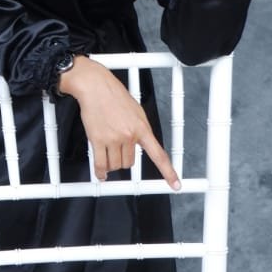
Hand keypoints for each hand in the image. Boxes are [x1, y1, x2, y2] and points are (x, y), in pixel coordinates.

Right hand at [59, 56, 179, 187]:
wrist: (96, 86)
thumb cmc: (115, 96)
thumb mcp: (137, 111)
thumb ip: (140, 129)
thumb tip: (143, 143)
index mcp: (142, 128)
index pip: (159, 155)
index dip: (168, 172)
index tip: (175, 185)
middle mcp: (129, 135)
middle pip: (130, 163)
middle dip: (124, 159)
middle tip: (118, 150)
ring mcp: (113, 139)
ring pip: (116, 165)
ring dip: (112, 163)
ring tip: (107, 151)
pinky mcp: (98, 140)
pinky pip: (101, 164)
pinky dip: (101, 172)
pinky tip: (101, 173)